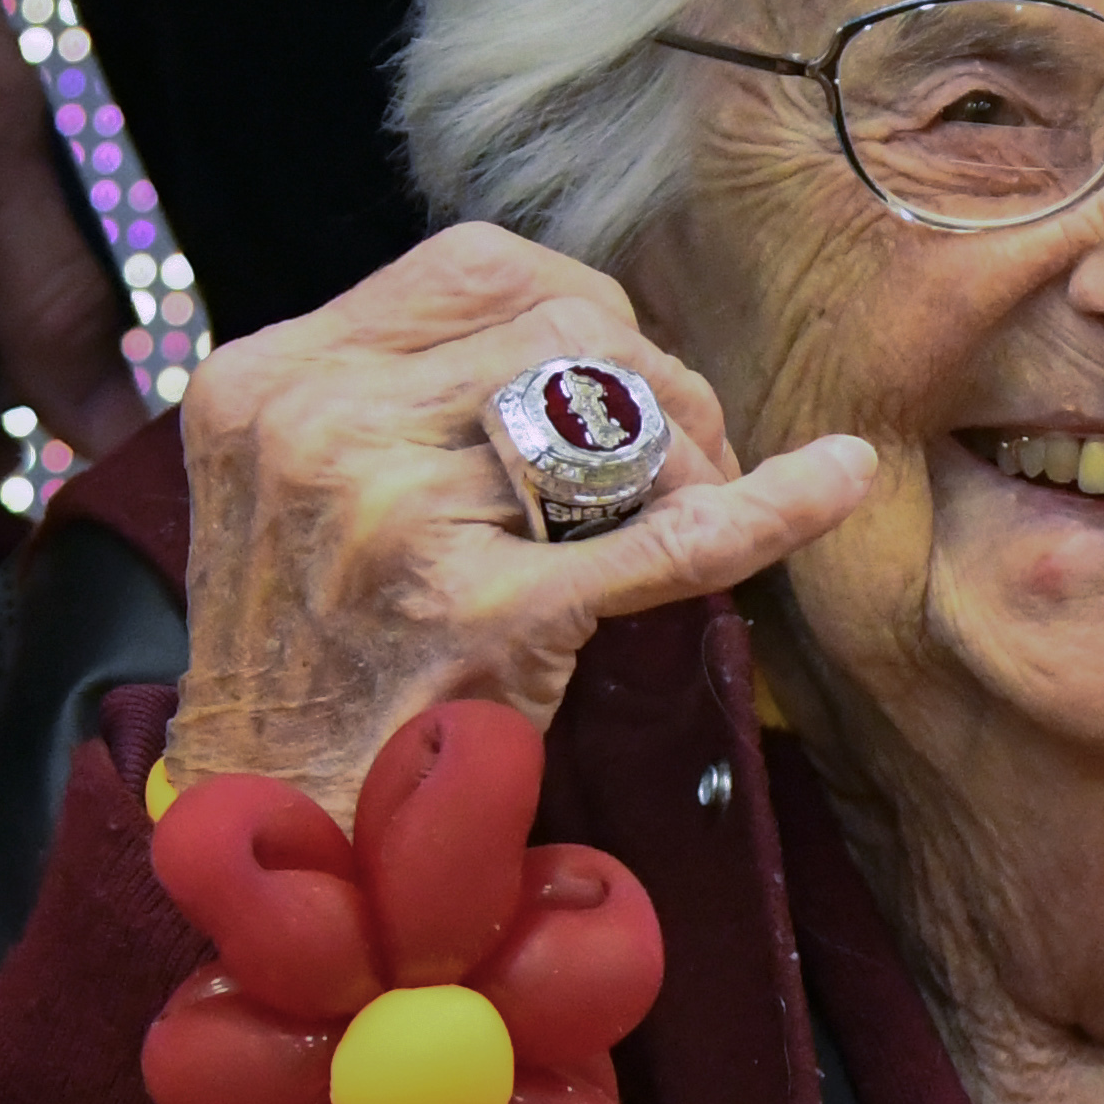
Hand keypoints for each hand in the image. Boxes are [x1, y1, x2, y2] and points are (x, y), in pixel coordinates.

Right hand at [172, 222, 875, 822]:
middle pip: (566, 327)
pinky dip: (771, 505)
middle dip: (655, 386)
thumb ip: (402, 395)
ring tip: (686, 524)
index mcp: (268, 379)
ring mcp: (396, 519)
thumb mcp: (298, 488)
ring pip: (619, 412)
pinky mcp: (488, 616)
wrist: (272, 835)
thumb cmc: (311, 661)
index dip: (583, 313)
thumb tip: (591, 345)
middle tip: (684, 469)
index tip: (620, 384)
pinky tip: (835, 480)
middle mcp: (319, 429)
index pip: (480, 268)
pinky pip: (670, 535)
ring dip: (687, 460)